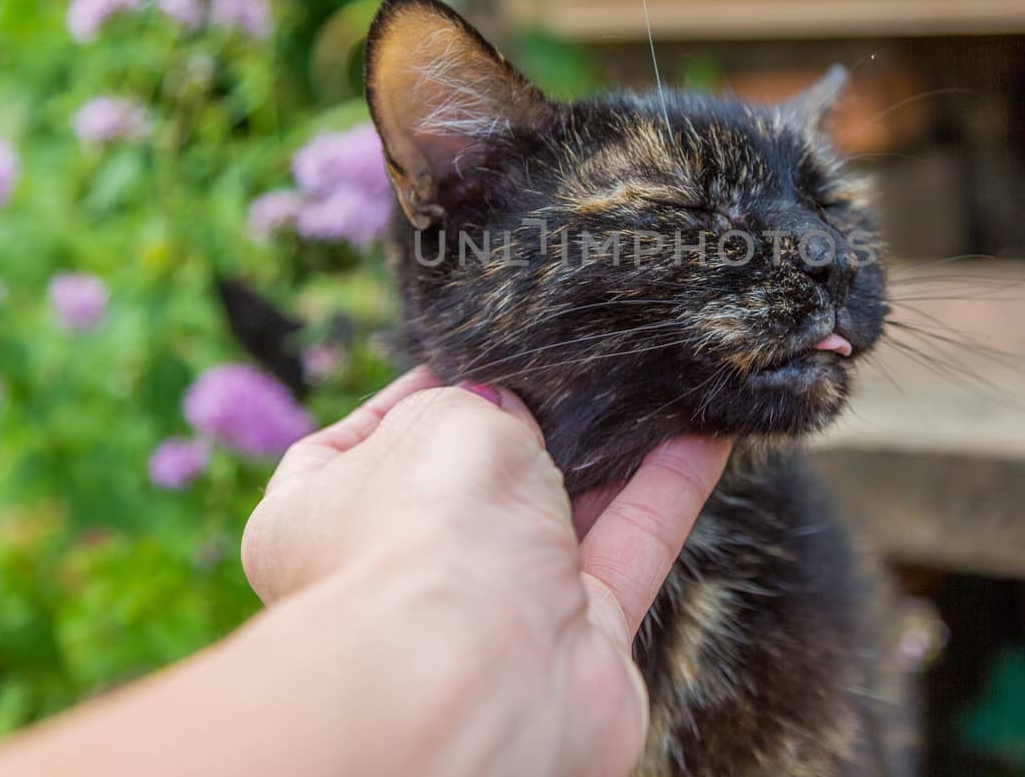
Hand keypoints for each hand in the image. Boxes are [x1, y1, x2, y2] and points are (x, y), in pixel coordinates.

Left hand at [241, 367, 731, 776]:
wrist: (474, 671)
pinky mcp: (574, 640)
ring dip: (615, 450)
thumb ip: (482, 402)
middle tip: (581, 360)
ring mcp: (488, 609)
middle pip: (477, 478)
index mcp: (320, 512)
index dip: (422, 390)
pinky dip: (665, 493)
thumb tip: (513, 411)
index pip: (366, 439)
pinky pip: (628, 550)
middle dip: (532, 421)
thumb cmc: (426, 530)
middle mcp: (402, 566)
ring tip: (660, 382)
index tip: (474, 352)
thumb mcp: (443, 418)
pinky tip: (704, 435)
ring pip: (564, 513)